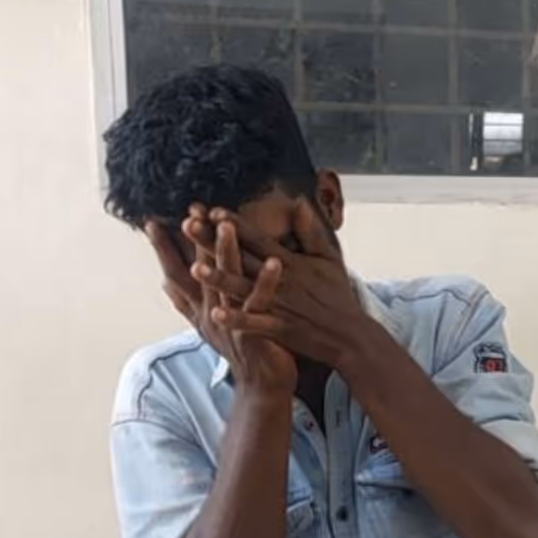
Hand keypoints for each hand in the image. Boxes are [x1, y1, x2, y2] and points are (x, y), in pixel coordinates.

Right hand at [147, 217, 296, 393]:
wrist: (262, 386)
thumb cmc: (243, 350)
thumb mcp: (210, 325)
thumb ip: (188, 303)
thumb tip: (164, 283)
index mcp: (202, 308)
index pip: (178, 272)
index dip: (165, 248)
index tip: (152, 220)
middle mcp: (211, 313)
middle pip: (198, 272)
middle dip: (193, 241)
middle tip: (188, 213)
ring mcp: (231, 323)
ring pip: (226, 282)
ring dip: (225, 253)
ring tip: (227, 226)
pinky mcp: (254, 332)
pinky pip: (260, 303)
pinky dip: (267, 282)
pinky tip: (275, 262)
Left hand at [185, 198, 371, 369]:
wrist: (349, 335)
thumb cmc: (337, 295)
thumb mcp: (329, 258)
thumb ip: (312, 231)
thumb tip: (299, 202)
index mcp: (290, 262)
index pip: (257, 238)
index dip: (234, 223)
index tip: (210, 209)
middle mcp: (281, 280)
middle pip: (242, 257)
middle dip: (213, 242)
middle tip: (188, 225)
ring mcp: (280, 305)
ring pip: (244, 290)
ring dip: (220, 279)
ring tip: (194, 268)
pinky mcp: (281, 328)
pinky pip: (255, 323)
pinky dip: (237, 319)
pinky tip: (216, 314)